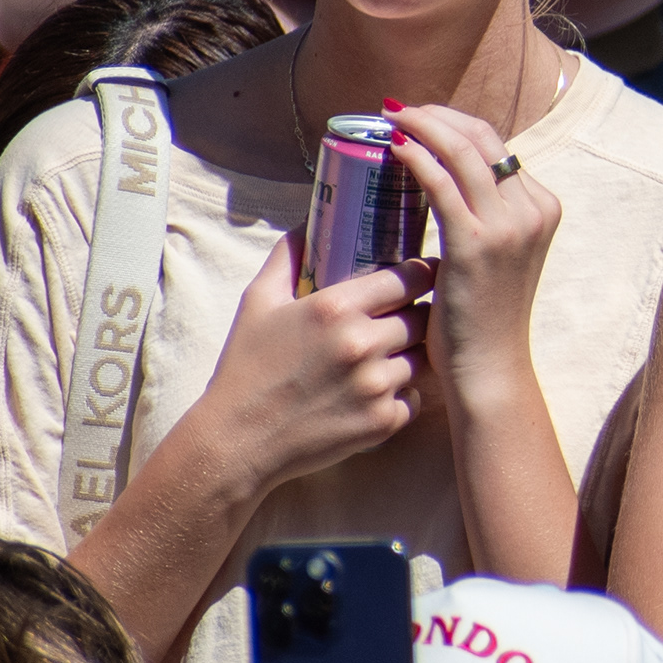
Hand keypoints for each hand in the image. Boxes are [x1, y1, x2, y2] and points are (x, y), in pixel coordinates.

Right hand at [191, 234, 428, 490]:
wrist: (237, 441)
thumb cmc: (246, 368)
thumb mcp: (258, 302)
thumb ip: (288, 256)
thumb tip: (309, 222)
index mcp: (337, 308)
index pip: (410, 277)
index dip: (422, 273)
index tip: (423, 274)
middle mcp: (363, 344)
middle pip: (424, 317)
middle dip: (419, 314)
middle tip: (408, 316)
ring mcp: (376, 386)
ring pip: (424, 358)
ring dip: (412, 355)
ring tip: (390, 355)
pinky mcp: (383, 422)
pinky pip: (415, 398)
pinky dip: (402, 394)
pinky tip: (376, 391)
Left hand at [379, 102, 563, 416]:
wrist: (490, 370)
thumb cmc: (481, 319)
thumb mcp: (496, 258)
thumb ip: (481, 221)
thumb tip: (438, 188)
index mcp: (542, 207)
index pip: (496, 146)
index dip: (453, 124)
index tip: (418, 118)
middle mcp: (533, 208)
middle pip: (483, 137)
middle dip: (437, 115)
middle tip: (397, 110)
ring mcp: (510, 225)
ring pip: (463, 150)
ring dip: (423, 124)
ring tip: (390, 117)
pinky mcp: (477, 242)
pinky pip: (443, 183)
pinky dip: (417, 156)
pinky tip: (394, 148)